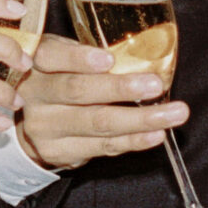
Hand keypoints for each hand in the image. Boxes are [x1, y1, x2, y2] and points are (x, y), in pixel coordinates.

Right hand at [11, 33, 186, 169]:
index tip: (109, 60)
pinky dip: (132, 140)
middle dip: (120, 89)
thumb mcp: (65, 57)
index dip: (79, 58)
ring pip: (96, 122)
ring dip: (139, 119)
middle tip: (155, 85)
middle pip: (77, 91)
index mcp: (36, 62)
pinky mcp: (57, 151)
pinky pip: (102, 146)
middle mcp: (35, 94)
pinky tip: (155, 134)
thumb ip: (89, 55)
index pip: (51, 56)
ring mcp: (44, 126)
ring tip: (172, 114)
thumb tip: (143, 56)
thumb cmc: (59, 78)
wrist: (35, 122)